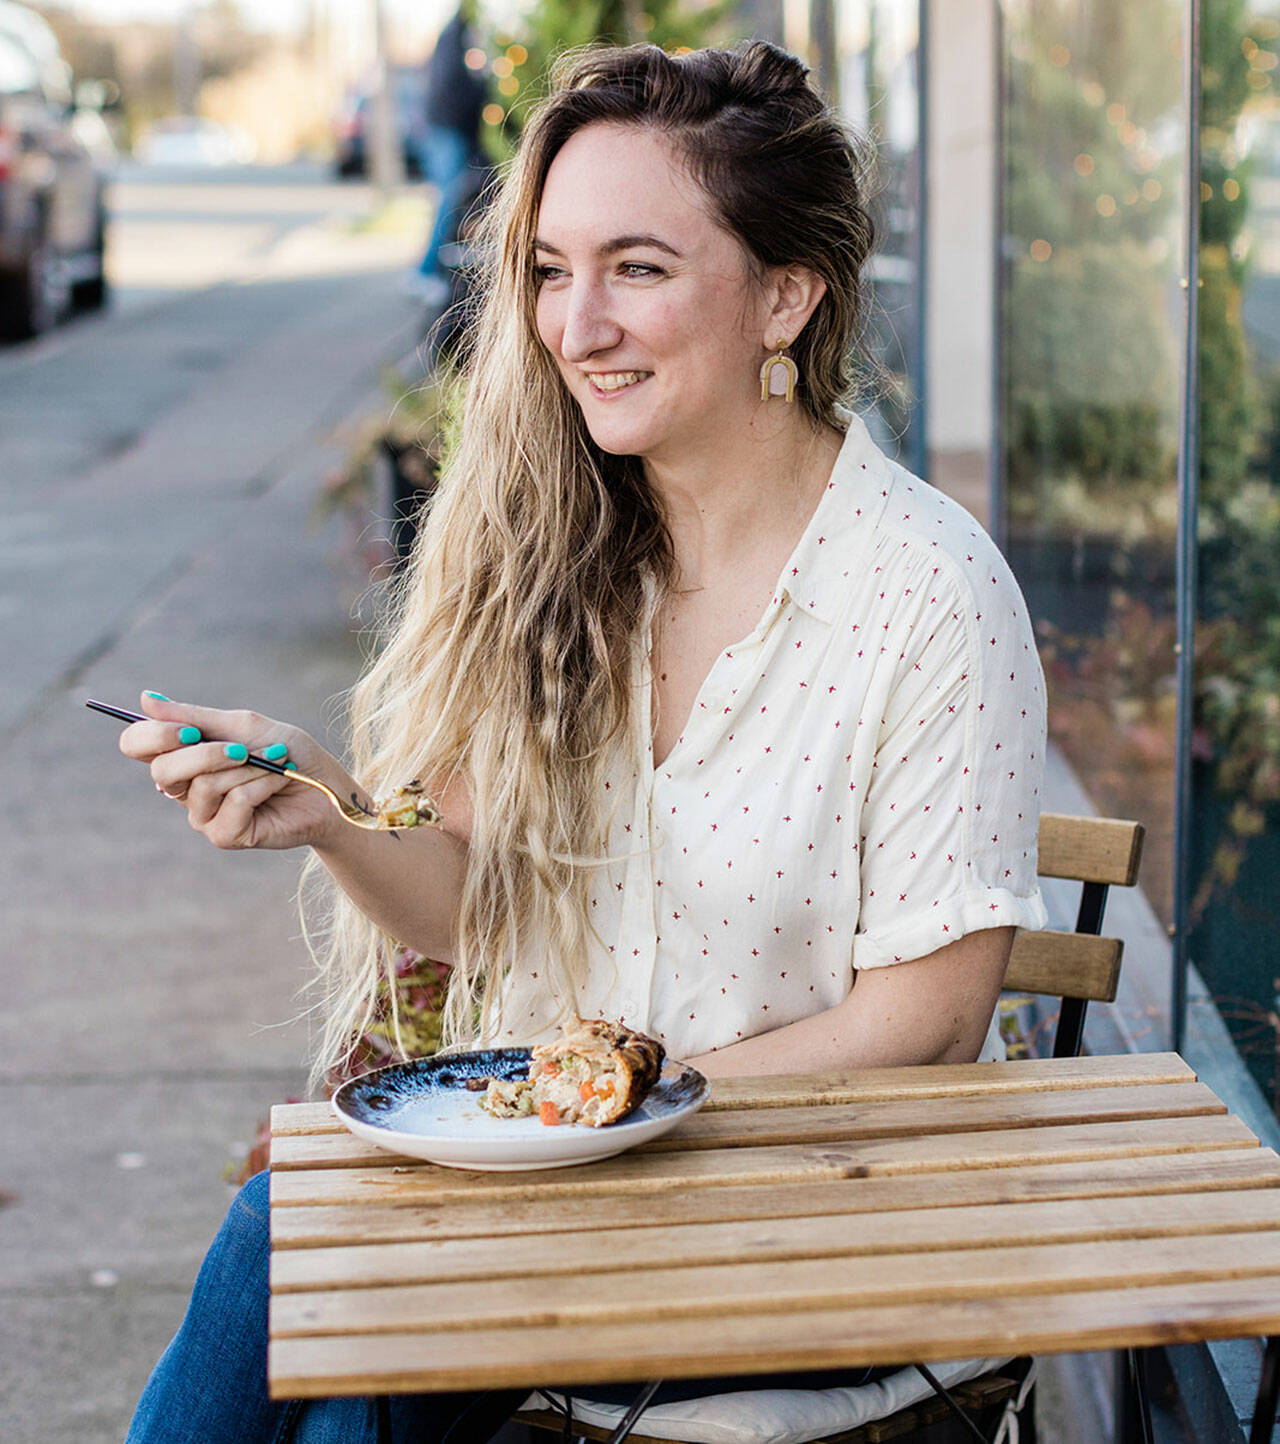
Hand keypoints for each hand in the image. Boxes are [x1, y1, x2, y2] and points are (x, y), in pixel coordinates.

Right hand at [120, 692, 354, 850]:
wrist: (326, 787)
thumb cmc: (287, 753)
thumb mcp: (244, 726)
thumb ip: (196, 717)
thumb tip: (145, 699)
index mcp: (182, 755)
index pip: (136, 745)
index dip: (153, 736)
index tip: (189, 730)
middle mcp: (184, 787)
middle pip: (162, 771)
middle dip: (207, 754)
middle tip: (244, 748)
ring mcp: (202, 814)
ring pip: (204, 785)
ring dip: (250, 767)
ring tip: (276, 763)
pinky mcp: (224, 835)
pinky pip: (233, 802)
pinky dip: (262, 786)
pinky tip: (277, 786)